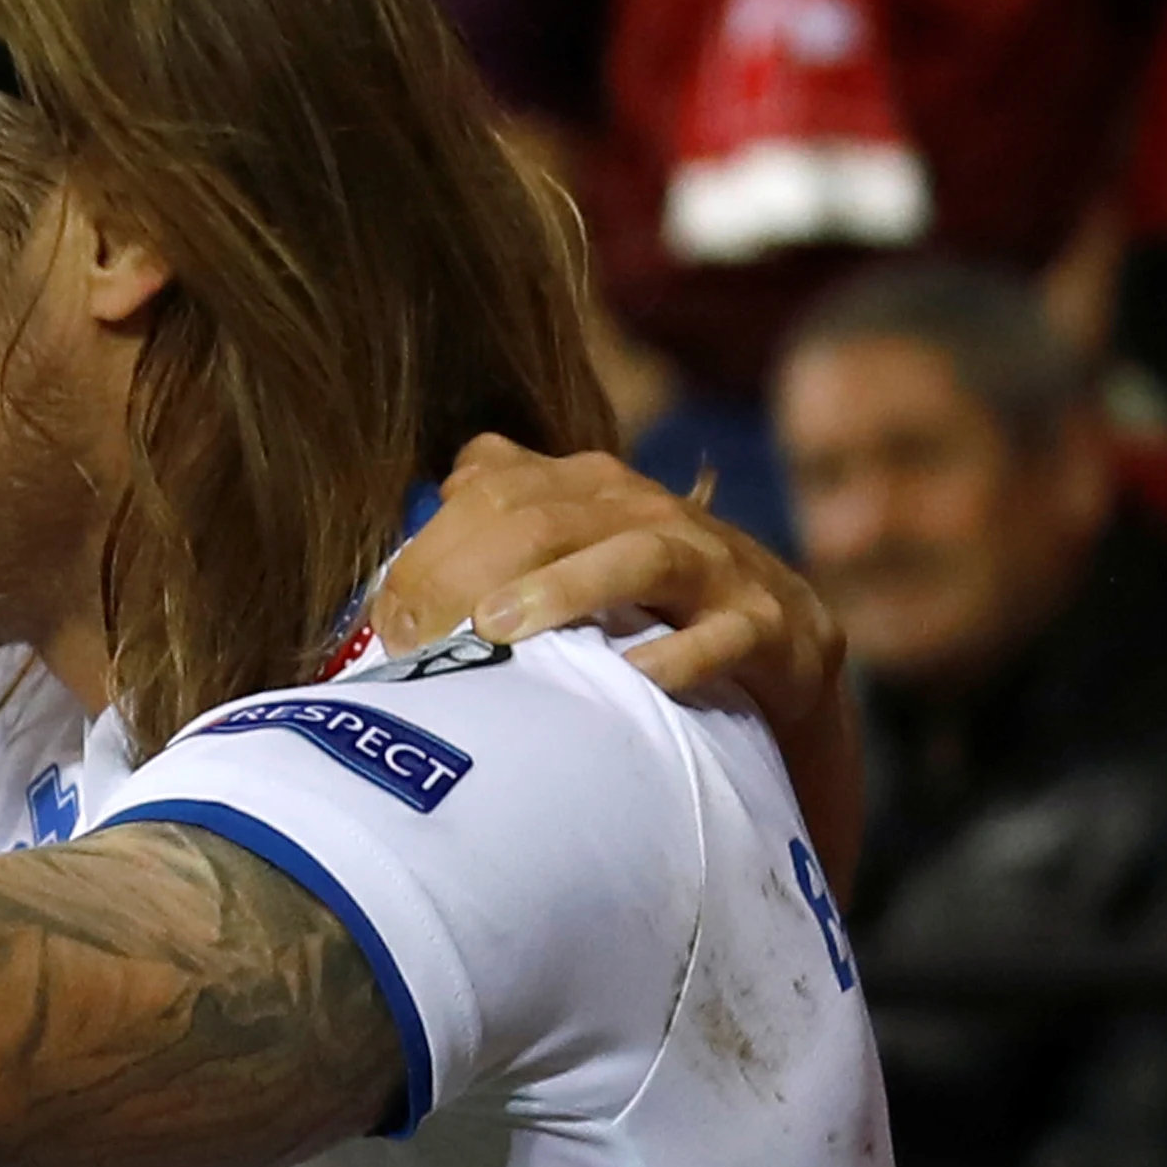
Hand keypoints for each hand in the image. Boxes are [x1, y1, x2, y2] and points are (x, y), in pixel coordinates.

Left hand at [382, 432, 862, 868]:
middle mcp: (651, 513)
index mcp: (593, 490)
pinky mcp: (770, 627)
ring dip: (566, 590)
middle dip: (474, 573)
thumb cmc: (648, 606)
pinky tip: (637, 677)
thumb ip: (508, 510)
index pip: (496, 495)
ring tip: (500, 630)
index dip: (432, 551)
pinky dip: (681, 656)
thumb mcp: (576, 548)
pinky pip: (726, 636)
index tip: (386, 621)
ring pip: (637, 557)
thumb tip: (439, 490)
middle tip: (421, 636)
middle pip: (549, 520)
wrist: (780, 653)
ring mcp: (716, 567)